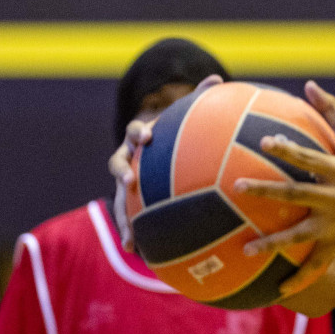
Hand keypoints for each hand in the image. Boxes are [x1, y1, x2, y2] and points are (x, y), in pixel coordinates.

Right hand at [108, 74, 223, 249]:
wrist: (150, 151)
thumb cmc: (172, 134)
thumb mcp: (182, 118)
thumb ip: (197, 99)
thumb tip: (217, 78)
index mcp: (140, 138)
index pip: (134, 131)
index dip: (139, 133)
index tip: (147, 137)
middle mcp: (127, 159)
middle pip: (118, 164)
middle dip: (122, 172)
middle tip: (129, 180)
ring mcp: (124, 183)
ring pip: (118, 200)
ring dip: (122, 218)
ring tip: (129, 238)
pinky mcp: (129, 202)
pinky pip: (129, 220)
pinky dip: (133, 236)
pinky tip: (140, 255)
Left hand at [235, 81, 334, 297]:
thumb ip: (330, 110)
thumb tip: (309, 84)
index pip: (308, 158)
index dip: (287, 149)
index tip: (264, 140)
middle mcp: (334, 199)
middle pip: (296, 195)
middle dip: (267, 192)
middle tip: (238, 187)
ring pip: (301, 236)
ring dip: (274, 243)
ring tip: (246, 250)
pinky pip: (316, 266)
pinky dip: (299, 280)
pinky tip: (276, 292)